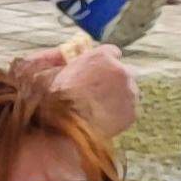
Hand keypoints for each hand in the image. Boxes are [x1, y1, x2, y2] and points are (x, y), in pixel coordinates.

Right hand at [11, 40, 138, 134]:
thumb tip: (63, 52)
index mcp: (101, 56)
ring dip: (115, 96)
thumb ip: (58, 58)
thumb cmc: (52, 99)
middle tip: (93, 91)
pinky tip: (100, 119)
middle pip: (122, 71)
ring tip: (95, 108)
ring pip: (126, 91)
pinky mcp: (132, 112)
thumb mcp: (48, 69)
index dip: (101, 62)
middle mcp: (121, 71)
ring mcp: (129, 92)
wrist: (63, 128)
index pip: (111, 52)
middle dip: (111, 79)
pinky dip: (117, 113)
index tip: (96, 70)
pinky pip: (127, 110)